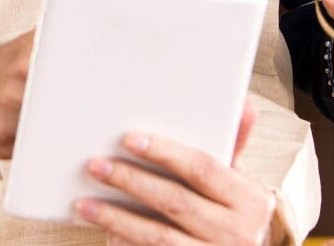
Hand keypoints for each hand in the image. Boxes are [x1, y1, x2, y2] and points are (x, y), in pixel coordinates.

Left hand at [75, 101, 278, 244]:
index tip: (129, 139)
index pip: (202, 169)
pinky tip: (107, 232)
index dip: (164, 152)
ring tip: (85, 204)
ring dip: (117, 219)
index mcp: (248, 200)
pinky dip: (127, 245)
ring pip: (160, 238)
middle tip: (96, 165)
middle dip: (131, 181)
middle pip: (175, 201)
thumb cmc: (239, 216)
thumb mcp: (241, 182)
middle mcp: (236, 233)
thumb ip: (234, 144)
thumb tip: (244, 103)